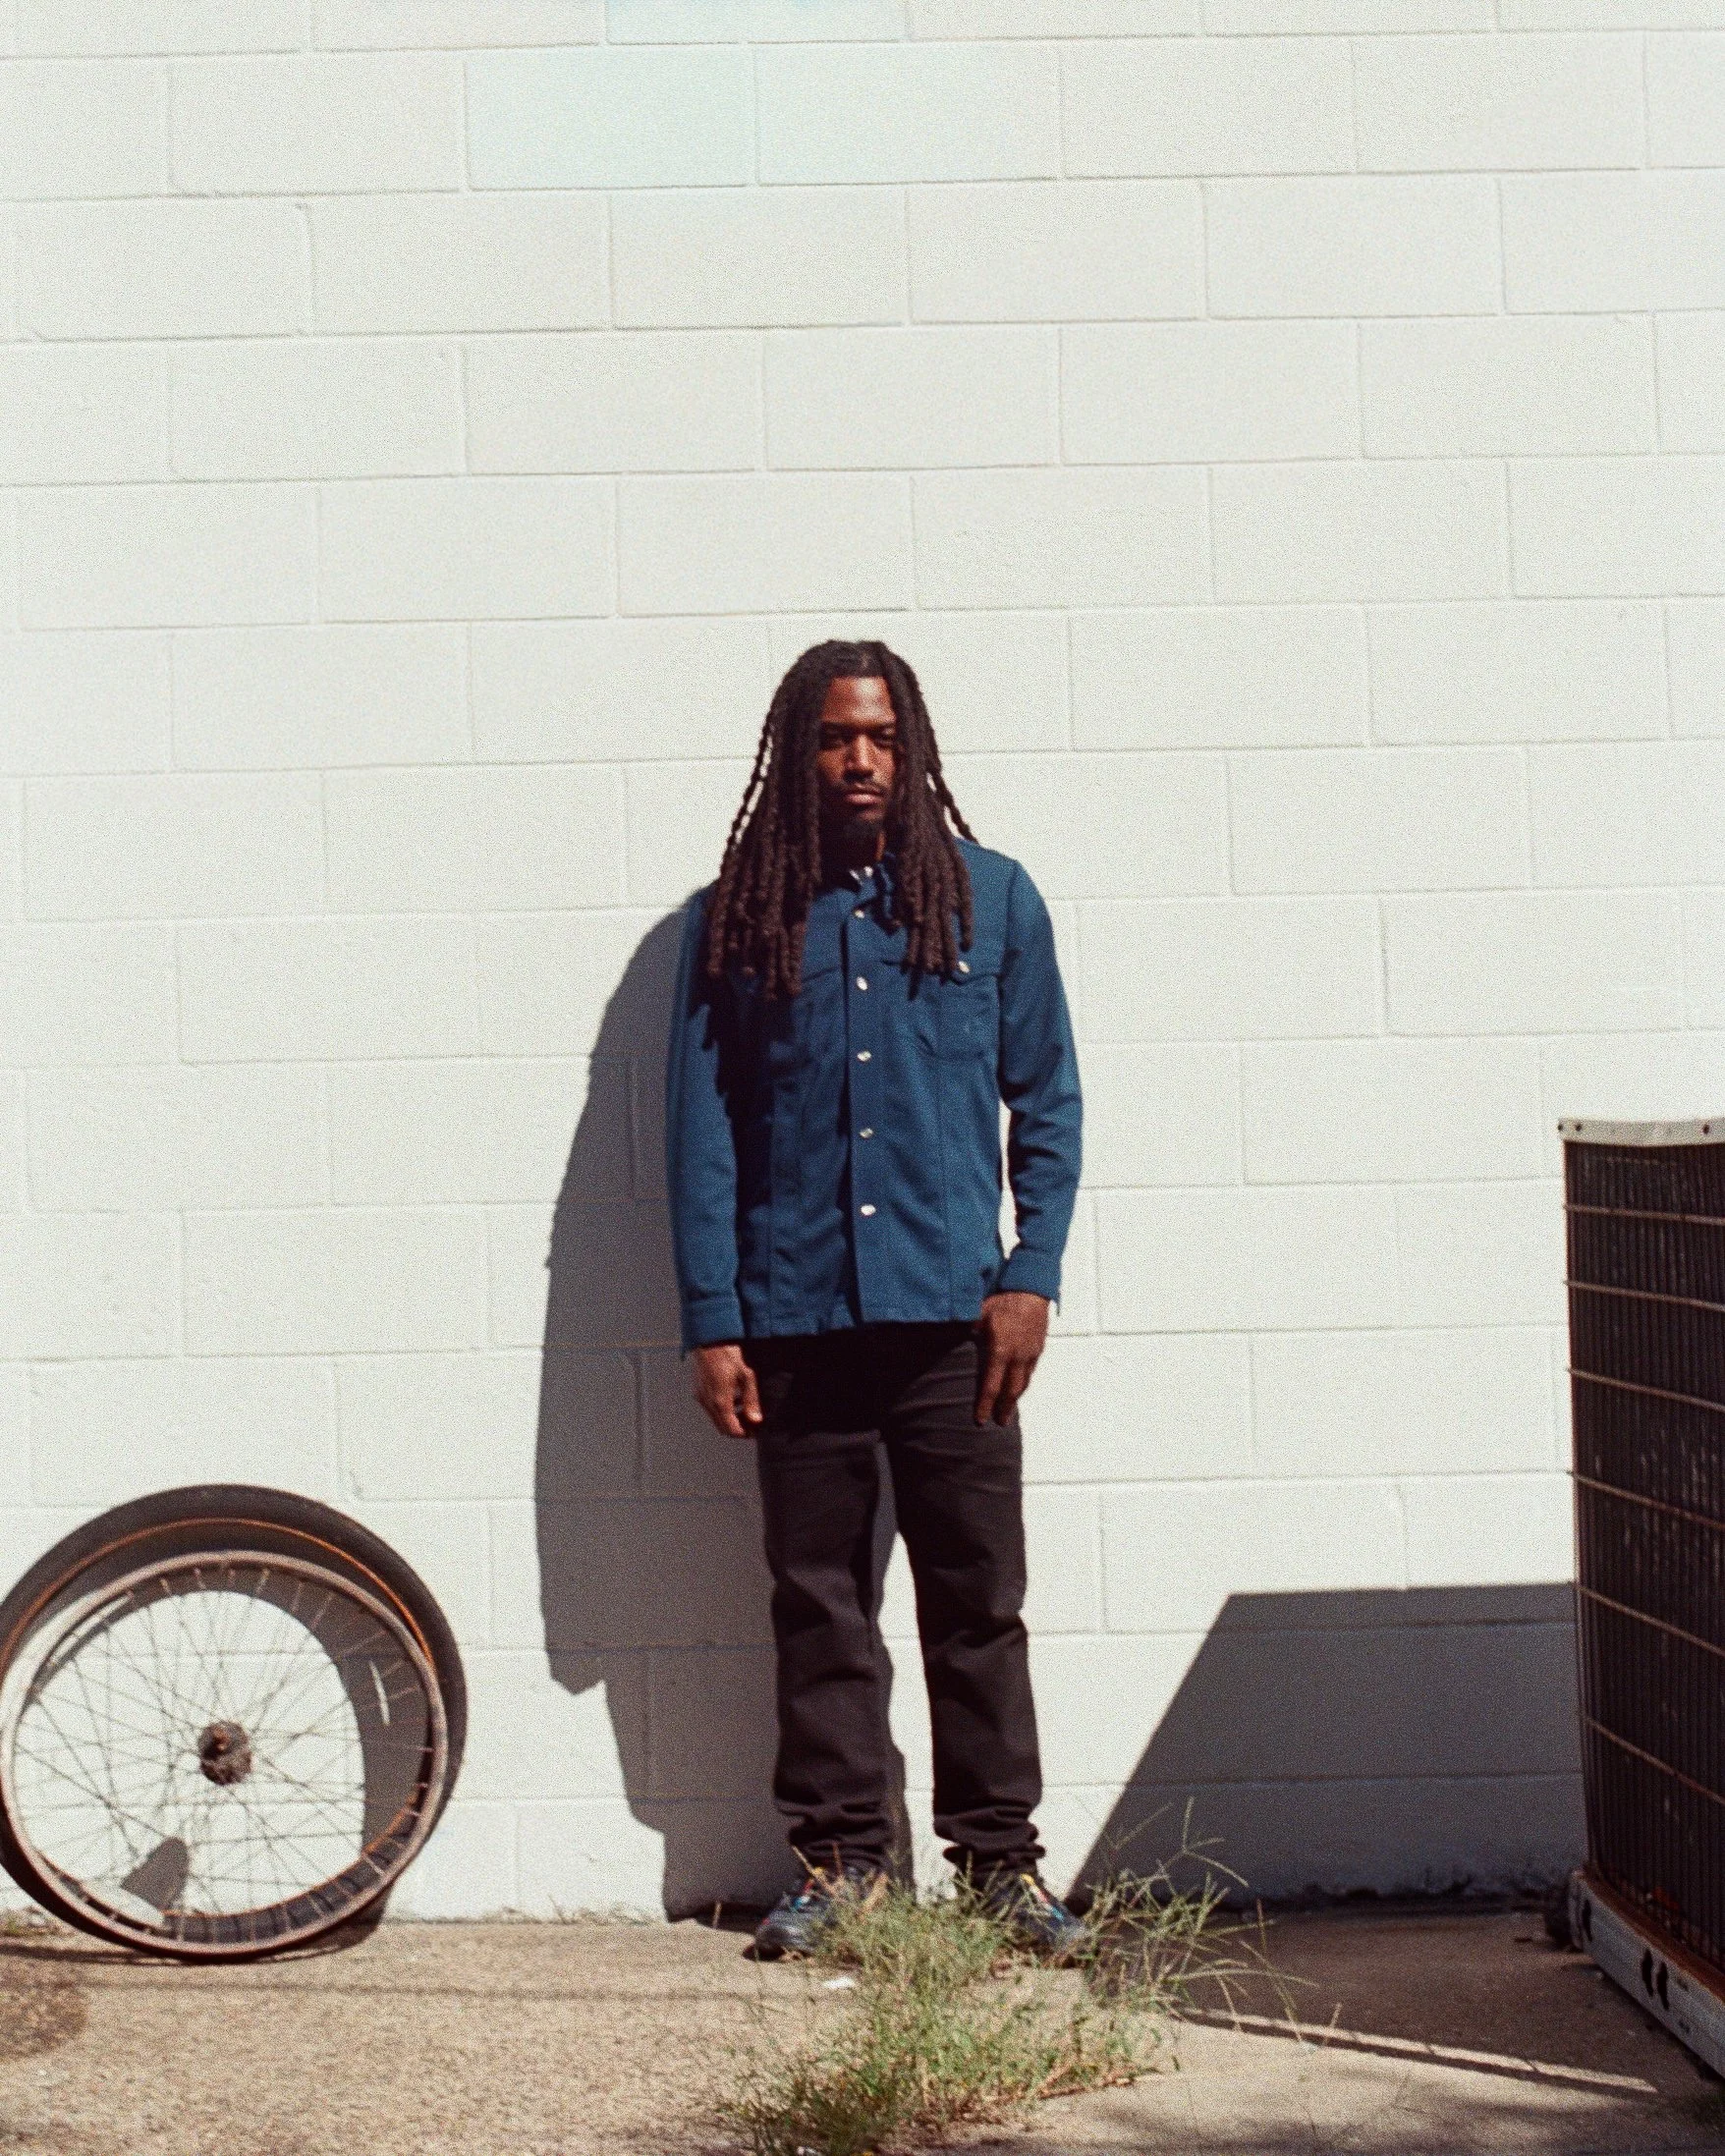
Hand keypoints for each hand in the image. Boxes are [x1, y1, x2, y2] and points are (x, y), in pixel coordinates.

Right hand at [692, 1342, 762, 1439]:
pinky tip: (733, 1397)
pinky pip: (710, 1408)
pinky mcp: (698, 1390)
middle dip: (736, 1428)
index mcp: (720, 1402)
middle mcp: (707, 1403)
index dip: (744, 1434)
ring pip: (715, 1418)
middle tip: (751, 1423)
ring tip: (744, 1408)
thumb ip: (751, 1400)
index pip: (731, 1430)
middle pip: (722, 1427)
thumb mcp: (746, 1376)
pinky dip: (721, 1409)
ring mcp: (700, 1397)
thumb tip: (756, 1420)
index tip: (755, 1431)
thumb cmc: (730, 1355)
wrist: (709, 1339)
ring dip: (729, 1419)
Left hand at [973, 1292, 1048, 1427]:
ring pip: (1023, 1383)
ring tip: (1008, 1412)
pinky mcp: (1038, 1349)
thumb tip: (941, 1337)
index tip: (980, 1421)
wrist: (1031, 1289)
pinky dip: (1023, 1384)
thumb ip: (965, 1331)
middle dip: (1003, 1409)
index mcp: (1000, 1350)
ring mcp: (1030, 1353)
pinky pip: (1030, 1372)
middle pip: (1011, 1391)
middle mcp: (1017, 1356)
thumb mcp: (979, 1314)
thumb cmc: (1004, 1299)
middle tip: (998, 1423)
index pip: (991, 1385)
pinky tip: (1018, 1389)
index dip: (985, 1405)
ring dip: (1015, 1400)